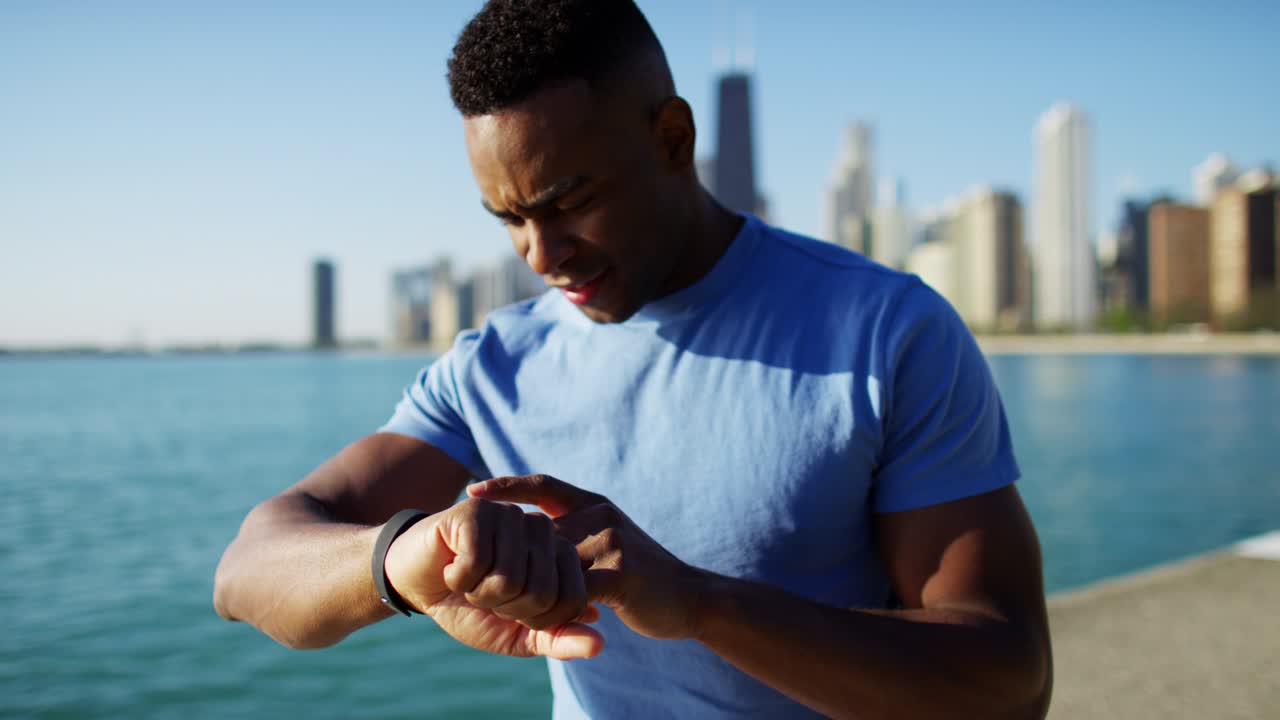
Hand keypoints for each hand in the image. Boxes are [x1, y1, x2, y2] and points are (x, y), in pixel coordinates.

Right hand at [382, 497, 602, 659]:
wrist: (417, 583)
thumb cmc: (469, 607)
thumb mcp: (517, 635)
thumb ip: (557, 640)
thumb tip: (599, 645)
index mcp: (559, 555)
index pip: (572, 600)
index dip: (535, 619)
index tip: (511, 609)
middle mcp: (541, 530)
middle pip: (542, 591)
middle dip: (505, 608)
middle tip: (483, 593)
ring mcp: (511, 516)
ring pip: (509, 577)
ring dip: (477, 592)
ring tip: (467, 577)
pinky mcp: (478, 511)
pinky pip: (478, 561)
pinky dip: (458, 576)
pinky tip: (451, 564)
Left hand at [469, 475, 703, 640]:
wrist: (689, 597)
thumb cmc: (641, 575)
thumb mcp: (607, 541)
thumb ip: (575, 532)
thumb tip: (530, 530)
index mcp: (593, 502)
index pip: (543, 484)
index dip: (507, 486)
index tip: (473, 490)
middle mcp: (600, 514)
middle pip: (538, 532)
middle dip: (510, 557)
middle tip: (482, 580)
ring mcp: (611, 540)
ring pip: (550, 564)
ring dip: (528, 589)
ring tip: (508, 609)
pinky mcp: (619, 572)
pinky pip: (571, 591)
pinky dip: (554, 609)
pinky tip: (547, 623)